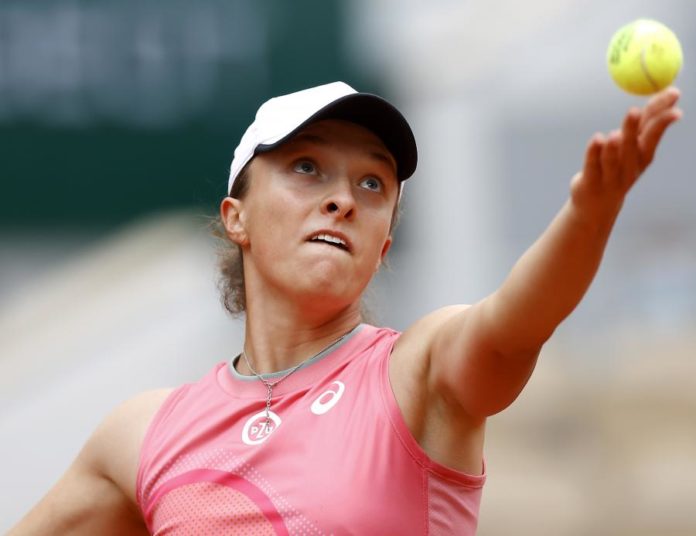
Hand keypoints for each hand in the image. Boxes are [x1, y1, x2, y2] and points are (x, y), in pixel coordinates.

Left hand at [571, 87, 681, 215]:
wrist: (597, 208)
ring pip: (612, 159)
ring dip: (614, 146)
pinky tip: (597, 139)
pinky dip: (594, 152)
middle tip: (634, 110)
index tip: (671, 98)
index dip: (661, 117)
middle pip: (632, 146)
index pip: (653, 134)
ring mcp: (610, 177)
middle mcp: (629, 168)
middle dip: (634, 129)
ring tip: (615, 134)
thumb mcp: (633, 149)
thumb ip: (644, 125)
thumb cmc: (617, 170)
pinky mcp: (590, 183)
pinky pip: (592, 166)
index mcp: (642, 157)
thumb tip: (666, 94)